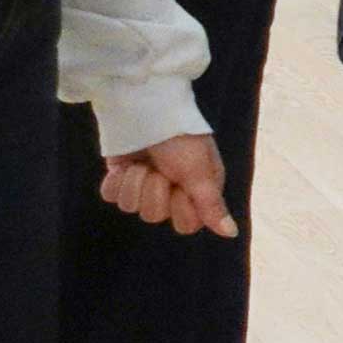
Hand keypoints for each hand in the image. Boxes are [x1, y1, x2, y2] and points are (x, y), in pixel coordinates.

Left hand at [101, 132, 237, 236]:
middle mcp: (171, 190)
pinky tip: (126, 166)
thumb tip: (232, 234)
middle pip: (154, 216)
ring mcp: (144, 184)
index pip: (186, 225)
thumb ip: (212, 206)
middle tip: (161, 170)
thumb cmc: (182, 138)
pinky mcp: (121, 177)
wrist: (148, 108)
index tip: (182, 188)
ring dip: (135, 182)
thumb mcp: (200, 172)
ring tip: (143, 163)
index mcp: (196, 190)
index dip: (180, 209)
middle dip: (154, 191)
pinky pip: (111, 196)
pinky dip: (117, 180)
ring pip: (130, 207)